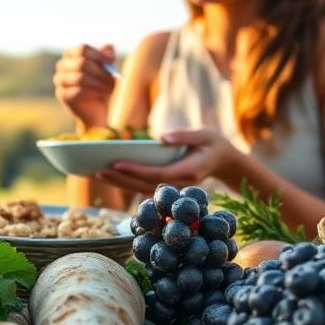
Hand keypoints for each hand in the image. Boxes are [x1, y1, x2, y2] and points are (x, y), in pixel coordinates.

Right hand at [53, 43, 116, 129]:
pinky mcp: (62, 95)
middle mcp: (62, 65)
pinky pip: (78, 91)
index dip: (97, 54)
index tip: (111, 61)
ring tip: (110, 88)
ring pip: (80, 77)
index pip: (81, 49)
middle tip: (113, 78)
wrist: (97, 109)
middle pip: (81, 63)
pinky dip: (93, 92)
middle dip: (100, 71)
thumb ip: (107, 57)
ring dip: (99, 83)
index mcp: (71, 54)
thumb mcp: (107, 69)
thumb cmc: (102, 84)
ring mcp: (60, 80)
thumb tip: (109, 48)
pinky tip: (102, 94)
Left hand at [93, 128, 240, 190]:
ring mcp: (175, 188)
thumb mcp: (204, 134)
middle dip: (121, 180)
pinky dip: (128, 183)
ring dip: (121, 183)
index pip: (158, 174)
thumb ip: (184, 136)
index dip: (136, 171)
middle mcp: (181, 184)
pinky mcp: (169, 186)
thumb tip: (161, 138)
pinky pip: (146, 187)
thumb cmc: (214, 144)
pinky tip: (112, 176)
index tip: (117, 164)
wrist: (227, 162)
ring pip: (143, 189)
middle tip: (98, 172)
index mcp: (190, 172)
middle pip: (146, 186)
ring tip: (98, 174)